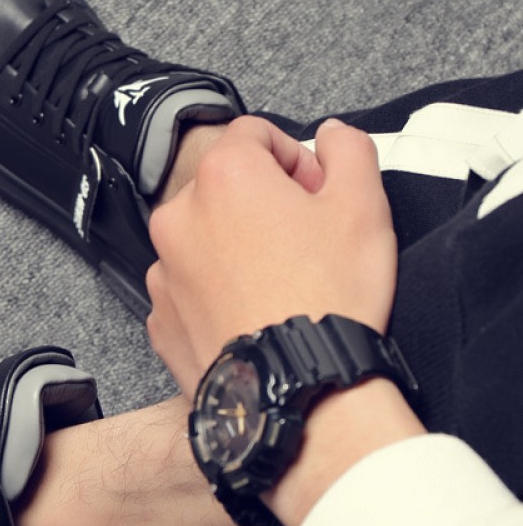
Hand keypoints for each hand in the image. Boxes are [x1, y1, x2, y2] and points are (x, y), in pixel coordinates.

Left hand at [145, 116, 396, 397]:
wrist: (297, 390)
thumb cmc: (328, 298)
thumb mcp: (364, 206)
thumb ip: (348, 150)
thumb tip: (328, 136)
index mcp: (223, 177)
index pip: (253, 135)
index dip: (294, 157)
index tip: (316, 191)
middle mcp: (178, 218)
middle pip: (223, 188)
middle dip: (262, 202)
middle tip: (304, 240)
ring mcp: (163, 272)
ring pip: (203, 240)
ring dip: (235, 248)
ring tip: (279, 284)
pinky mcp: (160, 319)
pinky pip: (189, 290)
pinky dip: (215, 293)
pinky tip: (252, 314)